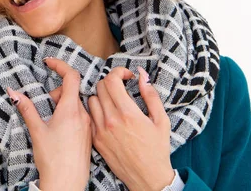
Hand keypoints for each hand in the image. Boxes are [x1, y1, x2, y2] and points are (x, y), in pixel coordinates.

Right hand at [6, 58, 90, 190]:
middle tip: (46, 107)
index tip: (49, 62)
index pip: (71, 76)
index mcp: (71, 110)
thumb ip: (26, 108)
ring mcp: (89, 125)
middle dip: (57, 93)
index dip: (60, 65)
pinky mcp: (90, 135)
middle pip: (72, 91)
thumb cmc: (52, 159)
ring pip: (76, 104)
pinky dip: (70, 115)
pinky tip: (62, 131)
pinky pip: (81, 116)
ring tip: (53, 122)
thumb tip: (13, 92)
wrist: (67, 184)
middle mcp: (83, 115)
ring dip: (63, 105)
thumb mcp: (36, 130)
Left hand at [47, 64, 174, 190]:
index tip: (126, 75)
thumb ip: (151, 95)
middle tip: (121, 88)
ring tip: (113, 102)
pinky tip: (107, 115)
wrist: (148, 178)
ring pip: (91, 100)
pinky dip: (96, 111)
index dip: (118, 72)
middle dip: (111, 82)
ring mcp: (101, 131)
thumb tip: (142, 75)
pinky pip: (89, 117)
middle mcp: (111, 120)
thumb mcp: (161, 120)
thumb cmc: (157, 149)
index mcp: (128, 113)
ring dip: (102, 96)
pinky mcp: (96, 140)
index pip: (111, 80)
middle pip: (100, 87)